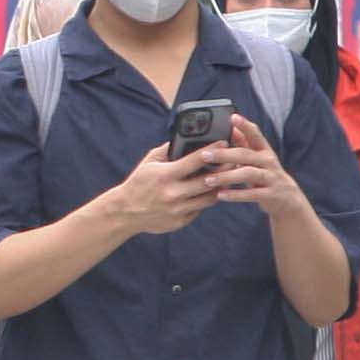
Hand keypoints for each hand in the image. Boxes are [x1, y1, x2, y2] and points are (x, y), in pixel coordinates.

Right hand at [103, 141, 225, 236]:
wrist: (125, 212)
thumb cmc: (139, 182)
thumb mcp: (149, 162)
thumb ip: (168, 150)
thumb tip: (188, 138)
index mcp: (165, 175)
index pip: (195, 160)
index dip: (212, 150)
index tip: (224, 142)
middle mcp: (173, 193)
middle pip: (208, 181)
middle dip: (224, 169)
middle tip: (234, 160)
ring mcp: (178, 209)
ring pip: (209, 197)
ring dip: (220, 186)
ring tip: (228, 177)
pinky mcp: (181, 220)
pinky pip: (201, 208)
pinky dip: (207, 199)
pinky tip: (212, 191)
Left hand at [206, 117, 301, 216]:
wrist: (288, 199)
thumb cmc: (266, 175)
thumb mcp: (257, 158)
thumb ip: (244, 144)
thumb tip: (229, 127)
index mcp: (264, 150)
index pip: (255, 134)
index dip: (245, 125)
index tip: (232, 117)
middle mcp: (269, 161)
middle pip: (245, 154)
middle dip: (224, 154)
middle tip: (204, 155)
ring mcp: (271, 178)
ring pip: (248, 174)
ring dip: (227, 176)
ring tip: (208, 180)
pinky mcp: (271, 194)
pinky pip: (252, 194)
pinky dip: (236, 195)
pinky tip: (221, 195)